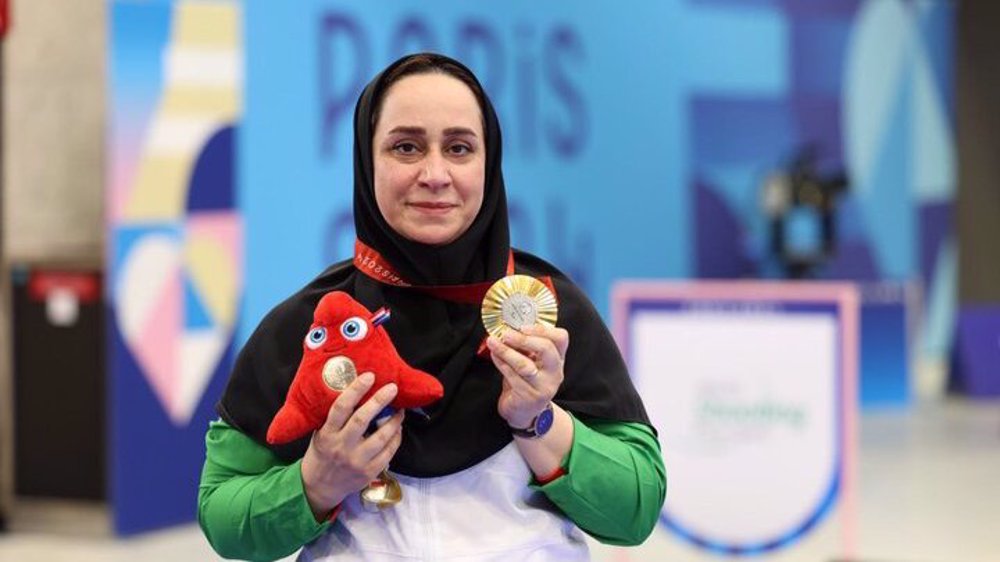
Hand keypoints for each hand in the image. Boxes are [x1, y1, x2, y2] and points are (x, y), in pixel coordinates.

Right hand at [300, 372, 403, 519]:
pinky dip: (396, 438)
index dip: (356, 390)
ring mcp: (356, 461)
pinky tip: (398, 429)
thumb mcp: (321, 433)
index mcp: (327, 434)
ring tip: (400, 410)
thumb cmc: (322, 453)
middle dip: (379, 401)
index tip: (369, 376)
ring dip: (394, 421)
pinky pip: (388, 452)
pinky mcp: (368, 472)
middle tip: (392, 388)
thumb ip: (336, 418)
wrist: (319, 487)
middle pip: (362, 420)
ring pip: (381, 437)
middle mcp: (342, 446)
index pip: (341, 408)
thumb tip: (357, 392)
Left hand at [486, 323, 569, 430]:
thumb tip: (509, 327)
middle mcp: (555, 372)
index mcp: (558, 359)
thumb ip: (526, 347)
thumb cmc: (525, 382)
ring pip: (525, 365)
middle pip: (546, 349)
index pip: (561, 338)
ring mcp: (544, 386)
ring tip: (493, 342)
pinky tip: (494, 355)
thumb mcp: (532, 362)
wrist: (523, 412)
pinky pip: (512, 376)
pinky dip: (501, 363)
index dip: (543, 329)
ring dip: (506, 351)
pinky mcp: (529, 396)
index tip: (523, 326)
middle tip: (506, 333)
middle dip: (524, 339)